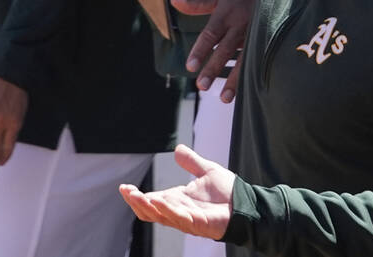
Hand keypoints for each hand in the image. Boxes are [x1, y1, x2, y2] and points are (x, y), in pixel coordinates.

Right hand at [119, 144, 233, 239]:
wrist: (248, 204)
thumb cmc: (229, 193)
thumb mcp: (207, 171)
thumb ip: (191, 162)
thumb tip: (177, 148)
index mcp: (177, 200)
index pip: (151, 201)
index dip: (136, 196)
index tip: (124, 186)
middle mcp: (179, 211)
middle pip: (151, 212)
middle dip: (136, 202)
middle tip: (126, 191)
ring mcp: (188, 219)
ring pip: (162, 217)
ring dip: (148, 207)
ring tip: (137, 195)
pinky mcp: (201, 224)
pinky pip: (182, 219)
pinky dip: (169, 211)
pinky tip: (159, 201)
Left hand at [174, 0, 257, 100]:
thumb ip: (196, 4)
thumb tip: (173, 1)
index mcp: (226, 15)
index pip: (210, 35)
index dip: (200, 50)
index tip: (190, 67)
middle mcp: (240, 26)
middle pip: (225, 50)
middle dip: (213, 68)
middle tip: (202, 87)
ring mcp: (256, 35)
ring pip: (244, 60)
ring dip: (234, 80)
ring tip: (225, 99)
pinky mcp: (268, 42)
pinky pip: (259, 61)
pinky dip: (253, 76)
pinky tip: (248, 92)